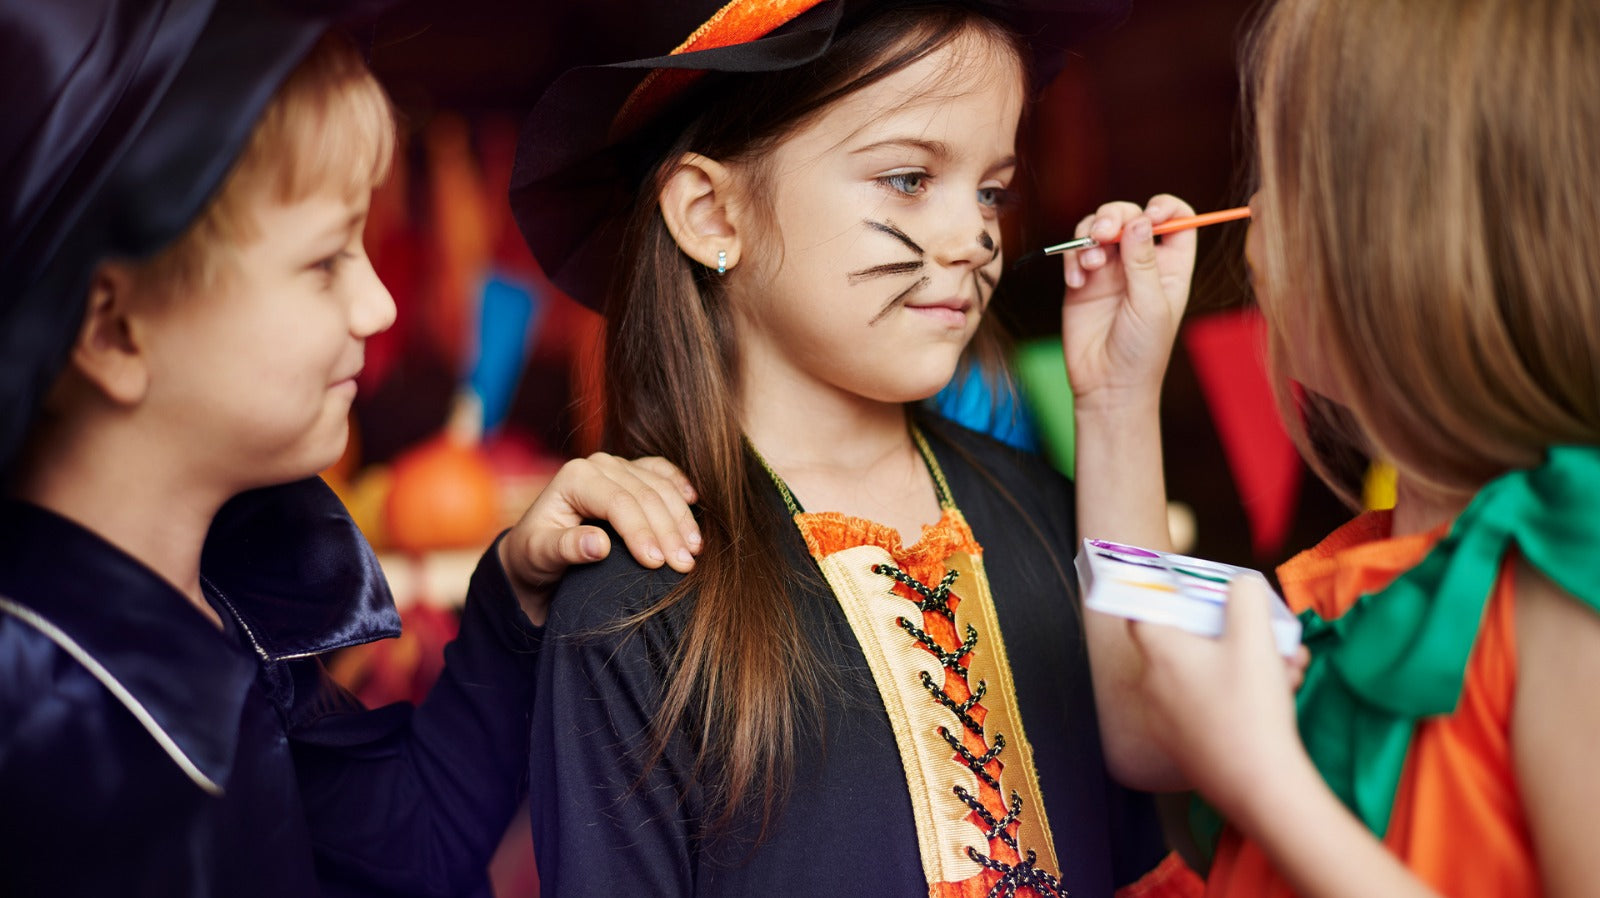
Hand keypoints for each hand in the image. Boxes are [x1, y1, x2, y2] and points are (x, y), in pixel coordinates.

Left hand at [498, 454, 699, 624]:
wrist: (536, 549)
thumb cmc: (535, 554)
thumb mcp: (539, 554)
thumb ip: (565, 548)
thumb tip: (601, 545)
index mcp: (576, 476)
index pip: (619, 503)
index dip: (641, 532)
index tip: (656, 564)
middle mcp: (599, 464)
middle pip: (645, 494)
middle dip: (668, 531)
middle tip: (685, 566)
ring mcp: (619, 466)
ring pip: (661, 486)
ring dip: (681, 519)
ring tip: (694, 551)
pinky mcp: (632, 473)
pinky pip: (664, 473)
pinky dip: (681, 488)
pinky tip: (695, 504)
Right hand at [1061, 195, 1196, 412]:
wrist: (1107, 384)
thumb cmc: (1141, 351)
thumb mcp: (1150, 304)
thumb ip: (1143, 261)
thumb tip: (1139, 219)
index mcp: (1170, 266)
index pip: (1176, 219)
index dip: (1165, 208)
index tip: (1150, 214)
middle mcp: (1141, 261)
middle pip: (1131, 215)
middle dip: (1115, 216)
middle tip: (1104, 233)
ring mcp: (1110, 268)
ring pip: (1098, 226)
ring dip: (1090, 234)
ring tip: (1090, 262)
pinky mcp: (1082, 279)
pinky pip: (1074, 250)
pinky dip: (1072, 258)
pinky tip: (1076, 282)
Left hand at [1127, 574, 1309, 825]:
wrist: (1261, 787)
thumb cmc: (1251, 708)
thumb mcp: (1254, 638)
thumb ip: (1245, 596)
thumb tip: (1240, 584)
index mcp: (1158, 652)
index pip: (1142, 607)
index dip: (1166, 592)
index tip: (1193, 588)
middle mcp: (1153, 683)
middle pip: (1189, 640)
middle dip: (1236, 631)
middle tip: (1270, 634)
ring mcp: (1166, 717)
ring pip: (1209, 672)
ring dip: (1250, 662)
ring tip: (1289, 667)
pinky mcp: (1186, 743)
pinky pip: (1210, 702)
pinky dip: (1242, 692)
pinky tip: (1281, 694)